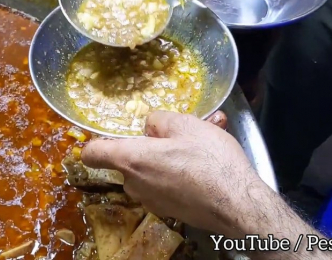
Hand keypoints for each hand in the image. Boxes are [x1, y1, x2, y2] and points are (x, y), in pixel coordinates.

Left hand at [81, 110, 260, 234]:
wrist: (238, 204)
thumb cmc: (210, 161)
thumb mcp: (186, 125)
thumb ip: (159, 120)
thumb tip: (150, 127)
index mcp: (132, 159)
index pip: (93, 154)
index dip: (95, 143)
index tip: (106, 136)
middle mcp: (135, 184)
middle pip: (128, 161)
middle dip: (148, 147)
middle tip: (178, 135)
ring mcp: (151, 201)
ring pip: (149, 172)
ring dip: (167, 158)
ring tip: (199, 145)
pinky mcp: (169, 210)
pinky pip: (165, 185)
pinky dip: (178, 174)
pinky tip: (204, 165)